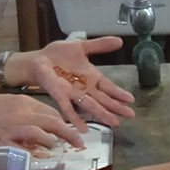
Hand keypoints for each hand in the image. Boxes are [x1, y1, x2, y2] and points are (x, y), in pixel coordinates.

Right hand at [0, 94, 84, 151]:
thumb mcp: (13, 101)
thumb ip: (32, 108)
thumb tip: (53, 120)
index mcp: (23, 103)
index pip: (51, 112)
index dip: (64, 123)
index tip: (72, 130)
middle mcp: (20, 115)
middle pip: (52, 123)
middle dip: (69, 134)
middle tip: (80, 143)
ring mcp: (13, 131)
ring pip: (41, 136)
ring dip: (51, 143)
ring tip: (54, 146)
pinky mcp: (5, 145)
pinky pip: (25, 152)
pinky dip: (35, 155)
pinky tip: (40, 156)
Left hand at [11, 38, 137, 131]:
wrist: (38, 60)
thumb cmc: (58, 55)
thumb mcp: (82, 46)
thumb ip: (100, 45)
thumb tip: (120, 41)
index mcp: (91, 77)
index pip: (109, 87)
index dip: (119, 93)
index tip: (131, 100)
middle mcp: (85, 88)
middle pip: (103, 100)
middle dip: (117, 108)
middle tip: (130, 116)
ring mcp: (73, 93)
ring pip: (91, 106)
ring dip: (103, 115)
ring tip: (115, 124)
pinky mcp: (60, 95)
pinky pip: (68, 108)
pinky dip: (75, 118)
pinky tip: (83, 129)